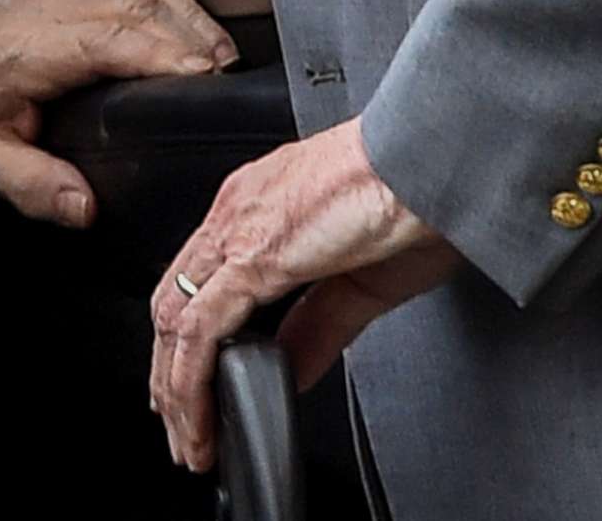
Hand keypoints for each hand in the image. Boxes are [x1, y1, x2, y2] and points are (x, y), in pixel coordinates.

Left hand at [0, 0, 236, 226]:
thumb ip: (28, 184)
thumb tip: (81, 205)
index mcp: (21, 47)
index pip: (105, 36)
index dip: (161, 54)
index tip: (204, 79)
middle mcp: (46, 4)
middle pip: (135, 0)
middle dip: (191, 37)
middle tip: (229, 83)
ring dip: (187, 12)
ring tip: (220, 60)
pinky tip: (186, 23)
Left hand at [149, 120, 458, 471]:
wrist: (432, 162)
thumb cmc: (415, 195)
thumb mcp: (361, 279)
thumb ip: (320, 326)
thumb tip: (293, 368)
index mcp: (259, 210)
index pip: (198, 281)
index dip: (183, 339)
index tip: (186, 384)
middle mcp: (236, 214)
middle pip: (173, 303)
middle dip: (168, 374)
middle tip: (178, 426)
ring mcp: (238, 231)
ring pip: (175, 319)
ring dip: (174, 387)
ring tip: (188, 438)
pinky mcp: (254, 255)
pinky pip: (202, 326)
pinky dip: (190, 377)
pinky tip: (197, 412)